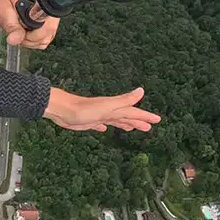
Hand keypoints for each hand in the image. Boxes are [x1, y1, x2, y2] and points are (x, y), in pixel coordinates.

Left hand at [45, 87, 160, 132]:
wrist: (61, 109)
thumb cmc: (83, 108)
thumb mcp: (107, 106)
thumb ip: (124, 100)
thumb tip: (142, 90)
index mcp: (114, 108)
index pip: (134, 112)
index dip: (146, 116)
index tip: (158, 120)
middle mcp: (107, 111)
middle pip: (126, 117)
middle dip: (138, 122)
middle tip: (149, 127)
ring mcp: (98, 116)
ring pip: (115, 121)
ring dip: (124, 124)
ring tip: (132, 128)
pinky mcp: (87, 122)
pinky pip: (99, 125)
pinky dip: (104, 126)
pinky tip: (104, 129)